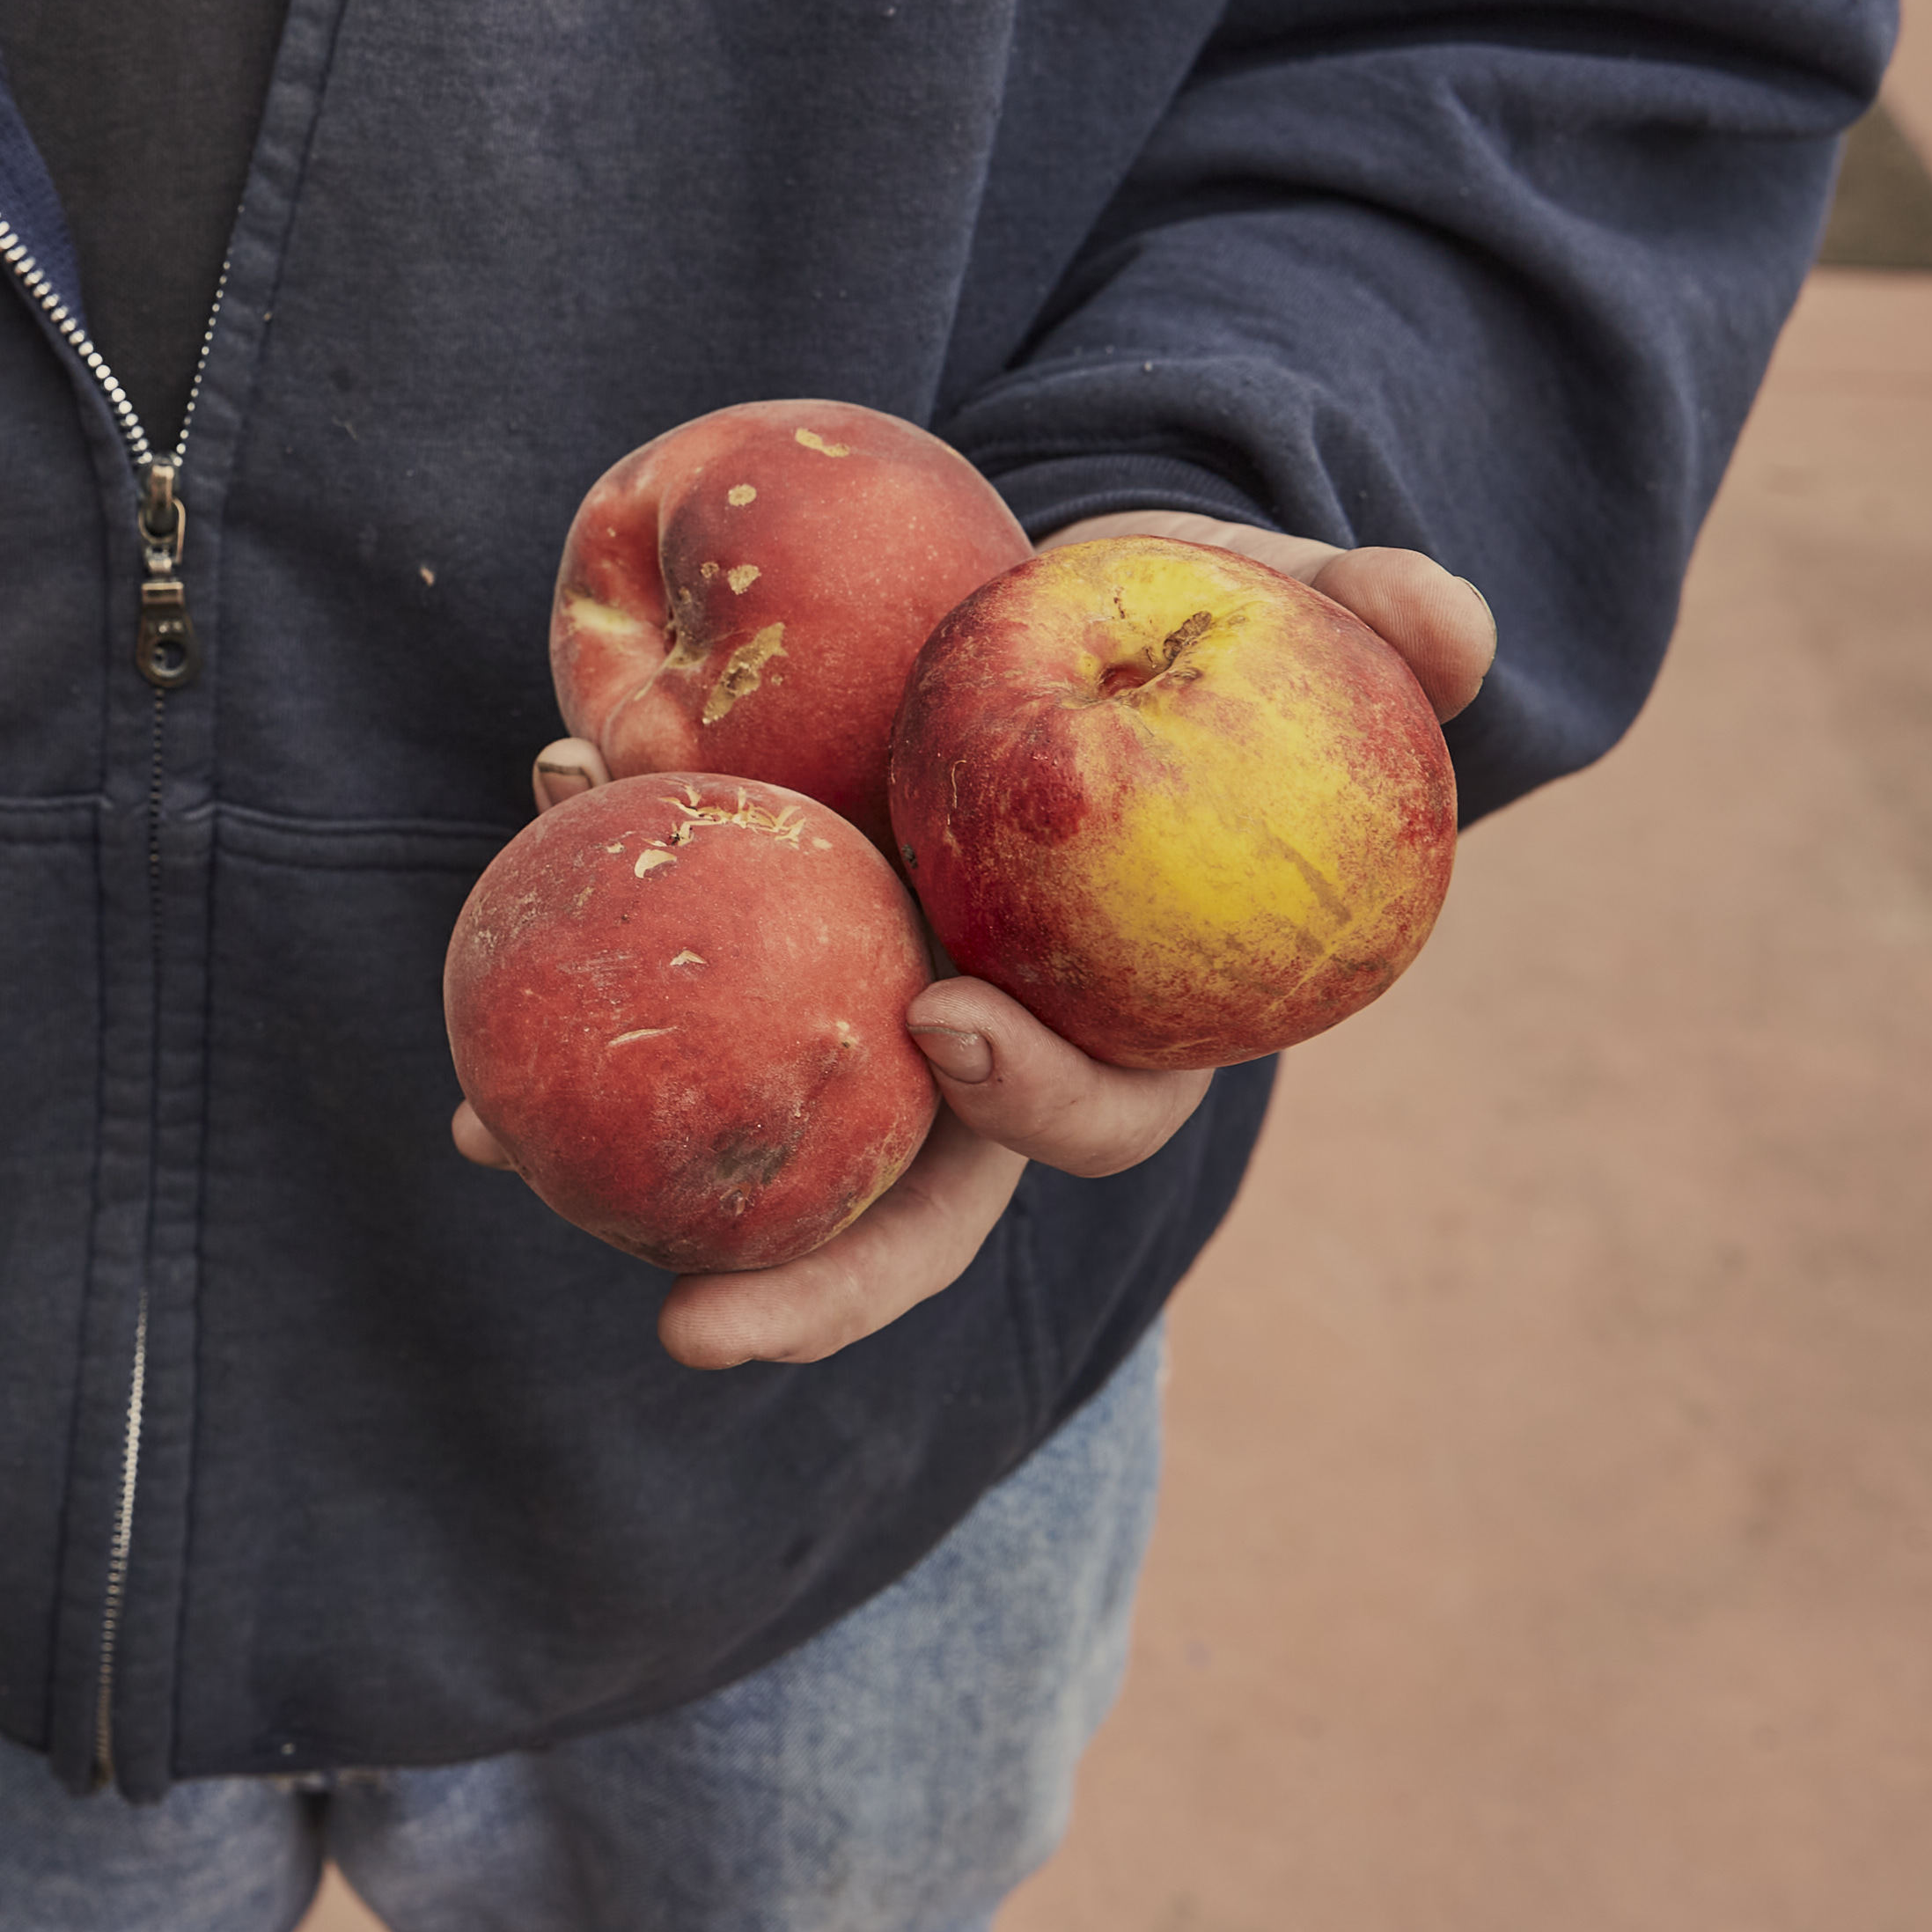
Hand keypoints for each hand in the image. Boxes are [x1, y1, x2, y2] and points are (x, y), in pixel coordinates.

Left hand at [487, 506, 1492, 1368]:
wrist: (1059, 611)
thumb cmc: (1198, 636)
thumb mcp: (1286, 610)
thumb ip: (1375, 625)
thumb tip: (1447, 616)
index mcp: (1114, 1024)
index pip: (1086, 1115)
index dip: (1029, 1099)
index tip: (946, 1020)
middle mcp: (974, 1059)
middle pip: (900, 1218)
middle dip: (801, 1289)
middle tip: (691, 1320)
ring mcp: (858, 1030)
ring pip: (755, 1151)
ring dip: (622, 1175)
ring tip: (492, 1147)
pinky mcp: (765, 969)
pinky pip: (666, 1011)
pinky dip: (572, 1006)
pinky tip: (484, 982)